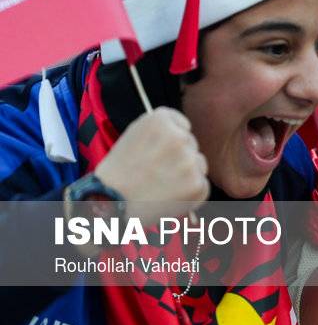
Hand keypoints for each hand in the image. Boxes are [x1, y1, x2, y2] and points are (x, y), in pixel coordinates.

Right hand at [94, 107, 209, 221]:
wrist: (109, 204)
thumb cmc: (118, 172)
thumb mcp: (134, 136)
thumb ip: (161, 130)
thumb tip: (184, 130)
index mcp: (160, 121)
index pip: (182, 124)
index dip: (171, 139)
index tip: (159, 151)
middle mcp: (178, 137)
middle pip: (191, 144)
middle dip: (179, 157)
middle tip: (156, 172)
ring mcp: (189, 162)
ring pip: (198, 164)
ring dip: (187, 173)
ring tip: (161, 185)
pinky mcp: (196, 185)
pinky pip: (201, 185)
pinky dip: (190, 192)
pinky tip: (169, 197)